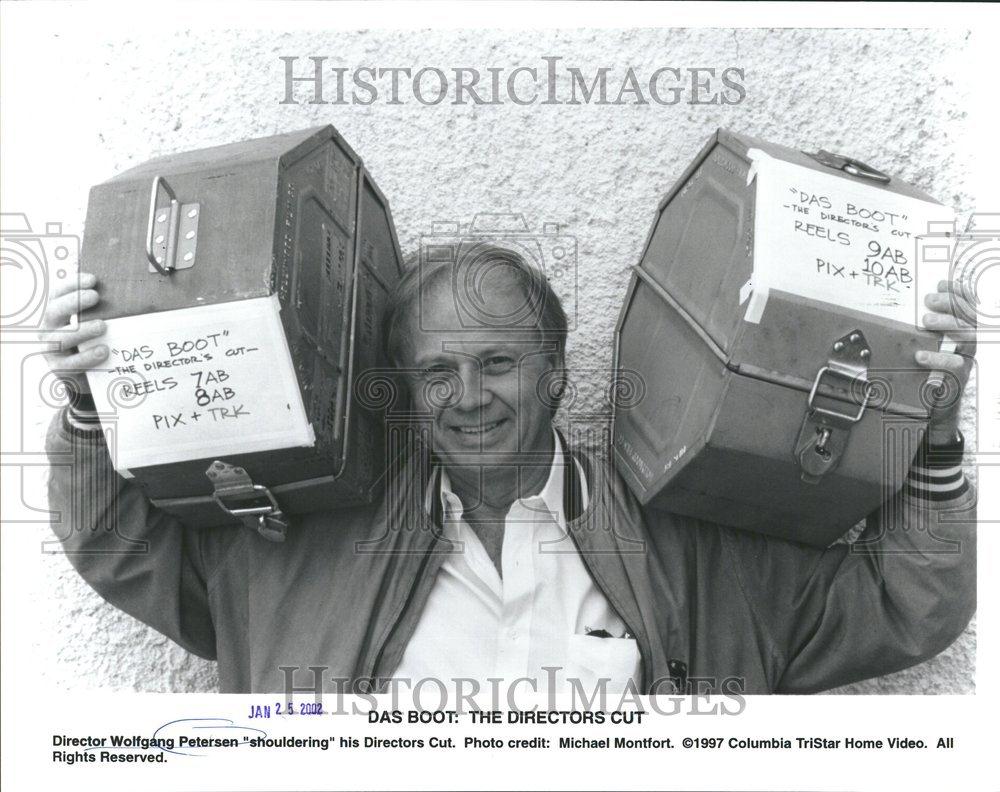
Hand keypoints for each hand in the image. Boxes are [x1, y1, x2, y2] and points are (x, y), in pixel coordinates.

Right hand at [39, 272, 107, 396]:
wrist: (85, 375)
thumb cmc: (91, 341)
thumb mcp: (91, 322)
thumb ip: (100, 309)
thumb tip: (125, 291)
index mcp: (55, 314)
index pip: (57, 294)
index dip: (71, 284)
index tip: (92, 279)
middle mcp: (48, 329)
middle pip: (54, 312)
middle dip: (74, 302)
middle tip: (95, 296)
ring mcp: (50, 349)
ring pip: (61, 338)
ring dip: (82, 330)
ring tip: (102, 326)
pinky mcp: (59, 369)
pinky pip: (71, 364)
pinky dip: (87, 357)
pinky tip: (103, 350)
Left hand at [916, 279, 976, 444]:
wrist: (934, 406)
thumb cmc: (927, 372)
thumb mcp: (923, 346)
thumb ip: (921, 331)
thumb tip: (906, 309)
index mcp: (962, 331)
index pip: (968, 305)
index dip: (959, 291)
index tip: (942, 281)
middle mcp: (968, 343)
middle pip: (969, 317)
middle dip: (951, 303)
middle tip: (929, 299)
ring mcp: (966, 360)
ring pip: (967, 336)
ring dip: (947, 324)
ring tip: (924, 320)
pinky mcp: (959, 379)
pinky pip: (955, 366)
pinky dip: (938, 359)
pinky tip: (921, 356)